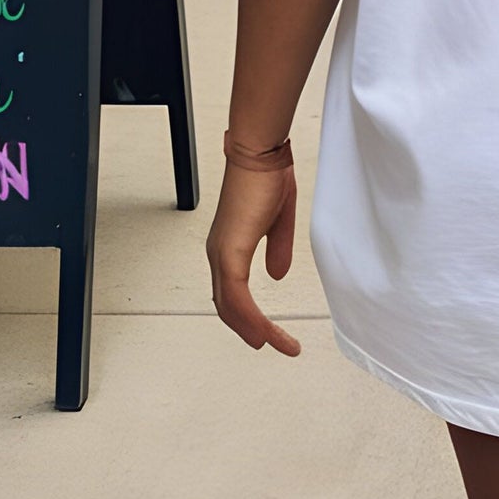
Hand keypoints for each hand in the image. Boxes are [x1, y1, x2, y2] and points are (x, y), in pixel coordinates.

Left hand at [206, 160, 301, 356]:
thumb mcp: (280, 219)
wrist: (261, 153)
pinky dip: (249, 317)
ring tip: (274, 345)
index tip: (267, 333)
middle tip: (273, 345)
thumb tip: (277, 275)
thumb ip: (278, 249)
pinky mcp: (230, 252)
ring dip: (252, 329)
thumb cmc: (268, 176)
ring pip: (231, 306)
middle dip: (249, 329)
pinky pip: (237, 295)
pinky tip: (264, 331)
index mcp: (229, 246)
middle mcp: (219, 254)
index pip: (233, 292)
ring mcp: (222, 254)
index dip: (248, 316)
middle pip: (228, 306)